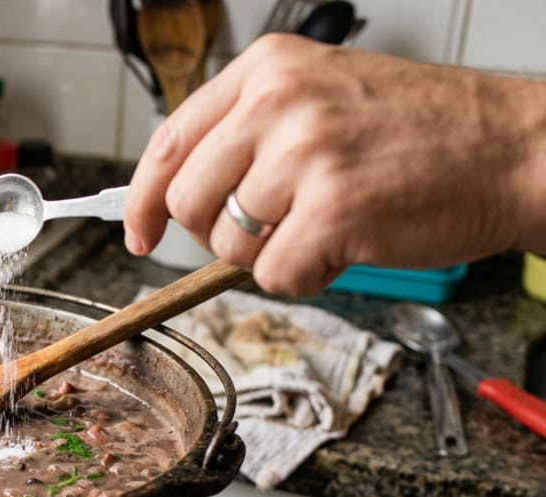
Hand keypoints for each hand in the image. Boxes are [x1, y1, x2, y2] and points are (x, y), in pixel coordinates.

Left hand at [123, 33, 545, 295]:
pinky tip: (346, 247)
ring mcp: (305, 155)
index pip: (169, 143)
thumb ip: (249, 130)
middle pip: (189, 201)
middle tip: (272, 227)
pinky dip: (306, 277)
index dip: (143, 200)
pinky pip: (274, 275)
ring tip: (328, 223)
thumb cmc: (422, 129)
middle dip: (218, 233)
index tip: (139, 233)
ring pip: (229, 245)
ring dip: (273, 253)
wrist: (512, 148)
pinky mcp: (334, 210)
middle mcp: (278, 103)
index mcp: (268, 68)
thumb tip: (177, 192)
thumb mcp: (323, 95)